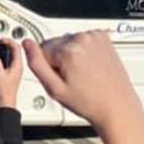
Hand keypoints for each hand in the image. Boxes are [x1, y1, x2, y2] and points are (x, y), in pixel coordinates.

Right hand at [0, 37, 22, 108]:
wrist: (6, 101)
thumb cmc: (5, 91)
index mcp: (18, 65)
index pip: (16, 48)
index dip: (9, 41)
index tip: (2, 39)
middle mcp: (18, 67)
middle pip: (16, 50)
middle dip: (8, 44)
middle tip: (0, 42)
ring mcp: (15, 70)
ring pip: (12, 56)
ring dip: (6, 51)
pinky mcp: (11, 74)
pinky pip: (9, 61)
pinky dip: (4, 57)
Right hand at [23, 31, 141, 130]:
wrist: (116, 106)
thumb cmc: (89, 102)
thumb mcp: (55, 89)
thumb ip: (36, 64)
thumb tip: (27, 44)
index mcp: (69, 50)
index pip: (42, 49)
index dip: (49, 67)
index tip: (61, 79)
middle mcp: (83, 38)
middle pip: (56, 43)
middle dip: (60, 60)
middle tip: (73, 79)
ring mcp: (95, 37)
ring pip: (69, 42)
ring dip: (72, 55)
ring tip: (84, 75)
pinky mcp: (104, 38)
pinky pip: (83, 40)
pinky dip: (84, 51)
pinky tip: (91, 67)